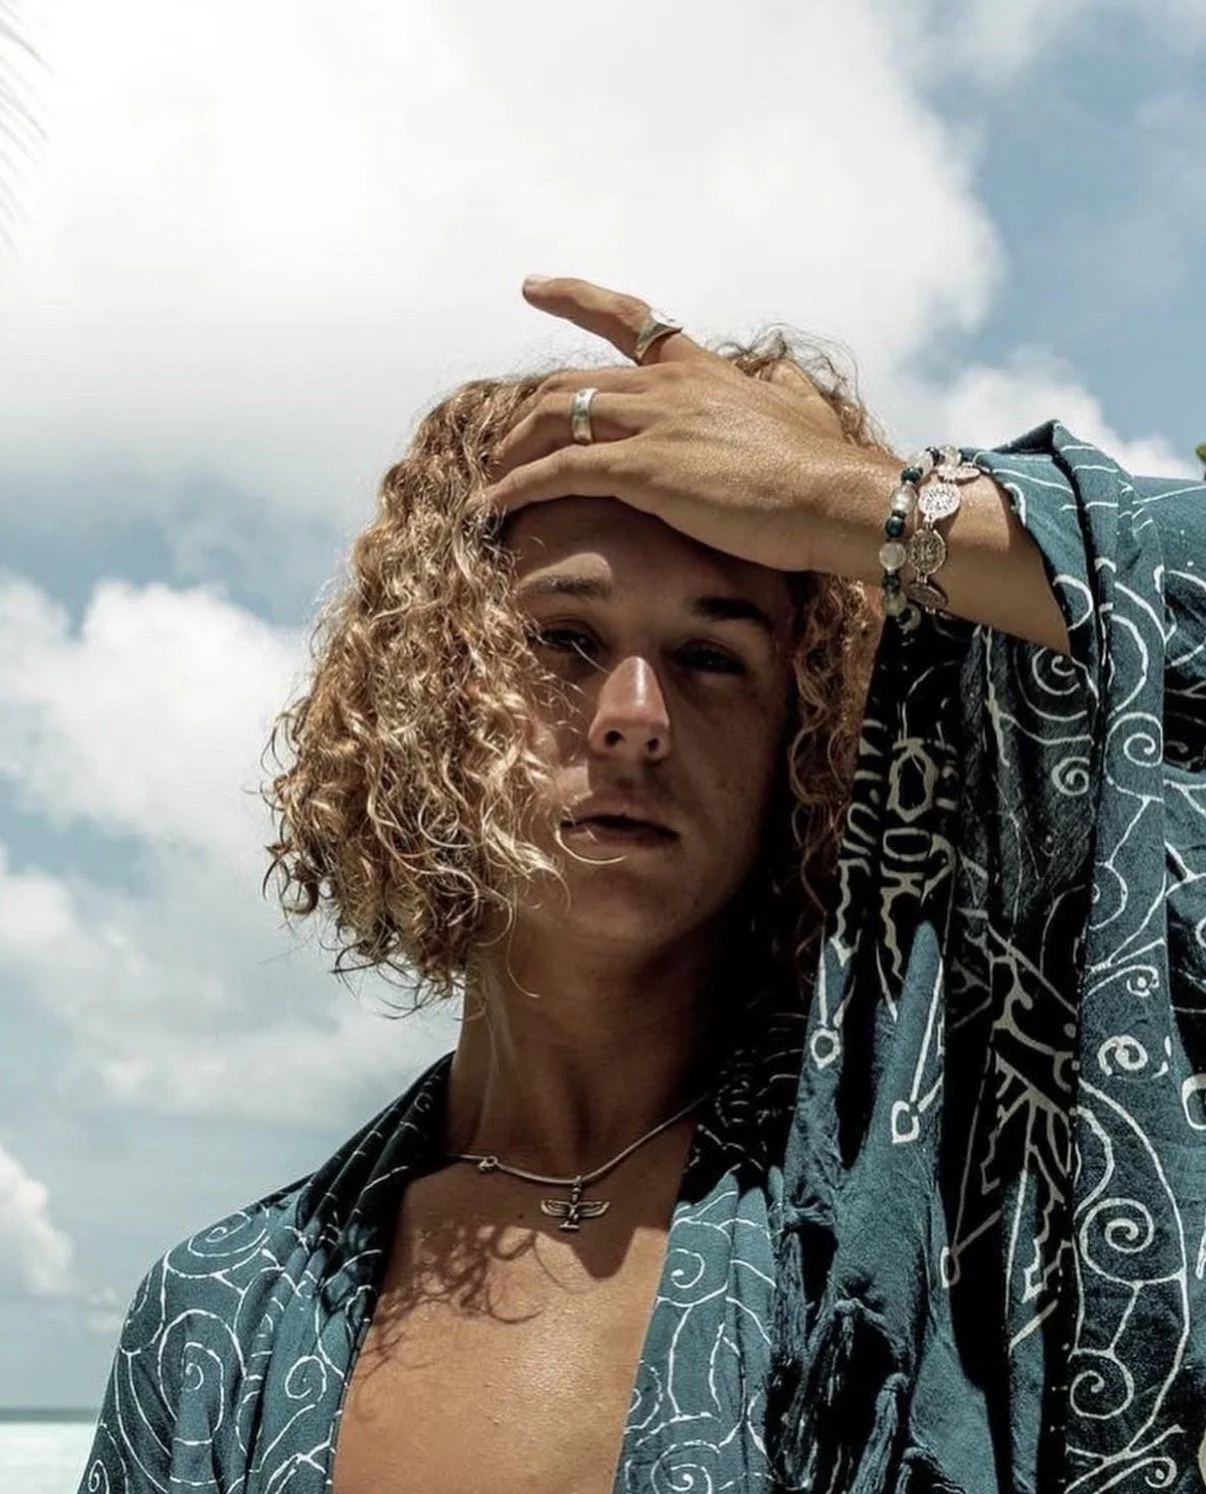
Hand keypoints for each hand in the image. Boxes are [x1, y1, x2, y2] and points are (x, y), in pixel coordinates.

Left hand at [476, 276, 894, 575]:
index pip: (631, 321)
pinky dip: (517, 487)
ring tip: (492, 481)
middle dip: (527, 414)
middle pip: (571, 382)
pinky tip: (493, 508)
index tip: (533, 286)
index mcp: (701, 371)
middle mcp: (668, 387)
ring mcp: (652, 424)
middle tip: (504, 443)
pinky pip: (558, 471)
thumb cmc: (825, 467)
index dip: (575, 298)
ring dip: (513, 451)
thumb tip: (778, 375)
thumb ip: (781, 389)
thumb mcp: (805, 410)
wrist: (837, 496)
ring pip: (554, 418)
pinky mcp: (640, 470)